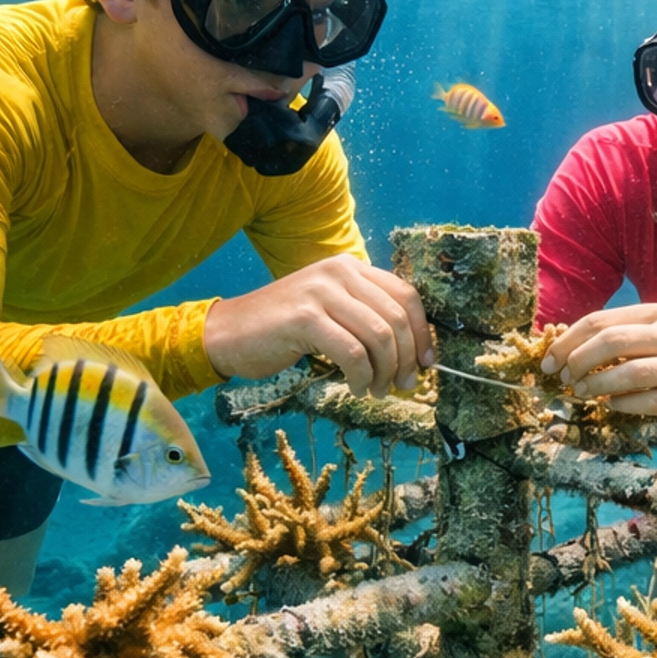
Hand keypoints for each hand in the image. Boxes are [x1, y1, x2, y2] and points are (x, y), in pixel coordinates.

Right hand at [203, 256, 433, 397]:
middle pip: (396, 317)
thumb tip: (413, 352)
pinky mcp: (305, 318)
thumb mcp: (330, 310)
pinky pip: (352, 353)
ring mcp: (321, 292)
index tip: (427, 362)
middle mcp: (338, 271)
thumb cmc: (282, 329)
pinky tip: (357, 389)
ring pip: (378, 337)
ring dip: (385, 372)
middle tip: (404, 385)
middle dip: (407, 358)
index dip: (422, 332)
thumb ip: (366, 317)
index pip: (406, 294)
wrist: (229, 333)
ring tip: (376, 391)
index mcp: (350, 266)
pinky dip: (362, 377)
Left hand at [543, 304, 656, 428]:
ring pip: (630, 373)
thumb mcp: (654, 333)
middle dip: (579, 361)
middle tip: (565, 378)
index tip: (550, 361)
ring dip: (598, 385)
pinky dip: (622, 404)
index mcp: (656, 314)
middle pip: (612, 342)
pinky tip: (610, 404)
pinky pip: (648, 401)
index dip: (568, 341)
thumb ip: (618, 336)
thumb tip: (566, 350)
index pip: (600, 321)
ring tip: (582, 393)